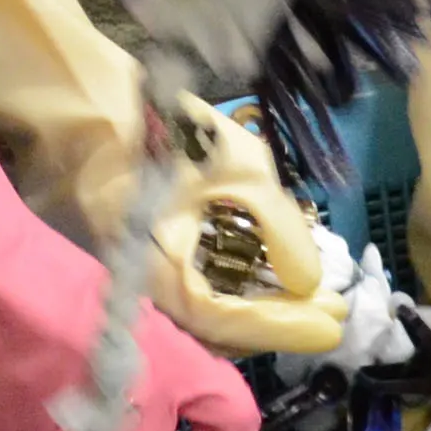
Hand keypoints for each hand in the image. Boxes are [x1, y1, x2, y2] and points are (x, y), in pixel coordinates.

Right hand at [109, 97, 351, 361]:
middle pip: (213, 328)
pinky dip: (237, 292)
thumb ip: (278, 223)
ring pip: (205, 314)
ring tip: (314, 300)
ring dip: (261, 310)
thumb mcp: (237, 163)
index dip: (277, 326)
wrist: (96, 102)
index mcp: (148, 262)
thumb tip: (309, 280)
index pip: (217, 318)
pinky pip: (196, 291)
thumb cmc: (169, 124)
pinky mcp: (149, 258)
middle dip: (277, 322)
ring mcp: (143, 272)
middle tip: (334, 312)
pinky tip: (273, 279)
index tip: (332, 324)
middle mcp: (140, 281)